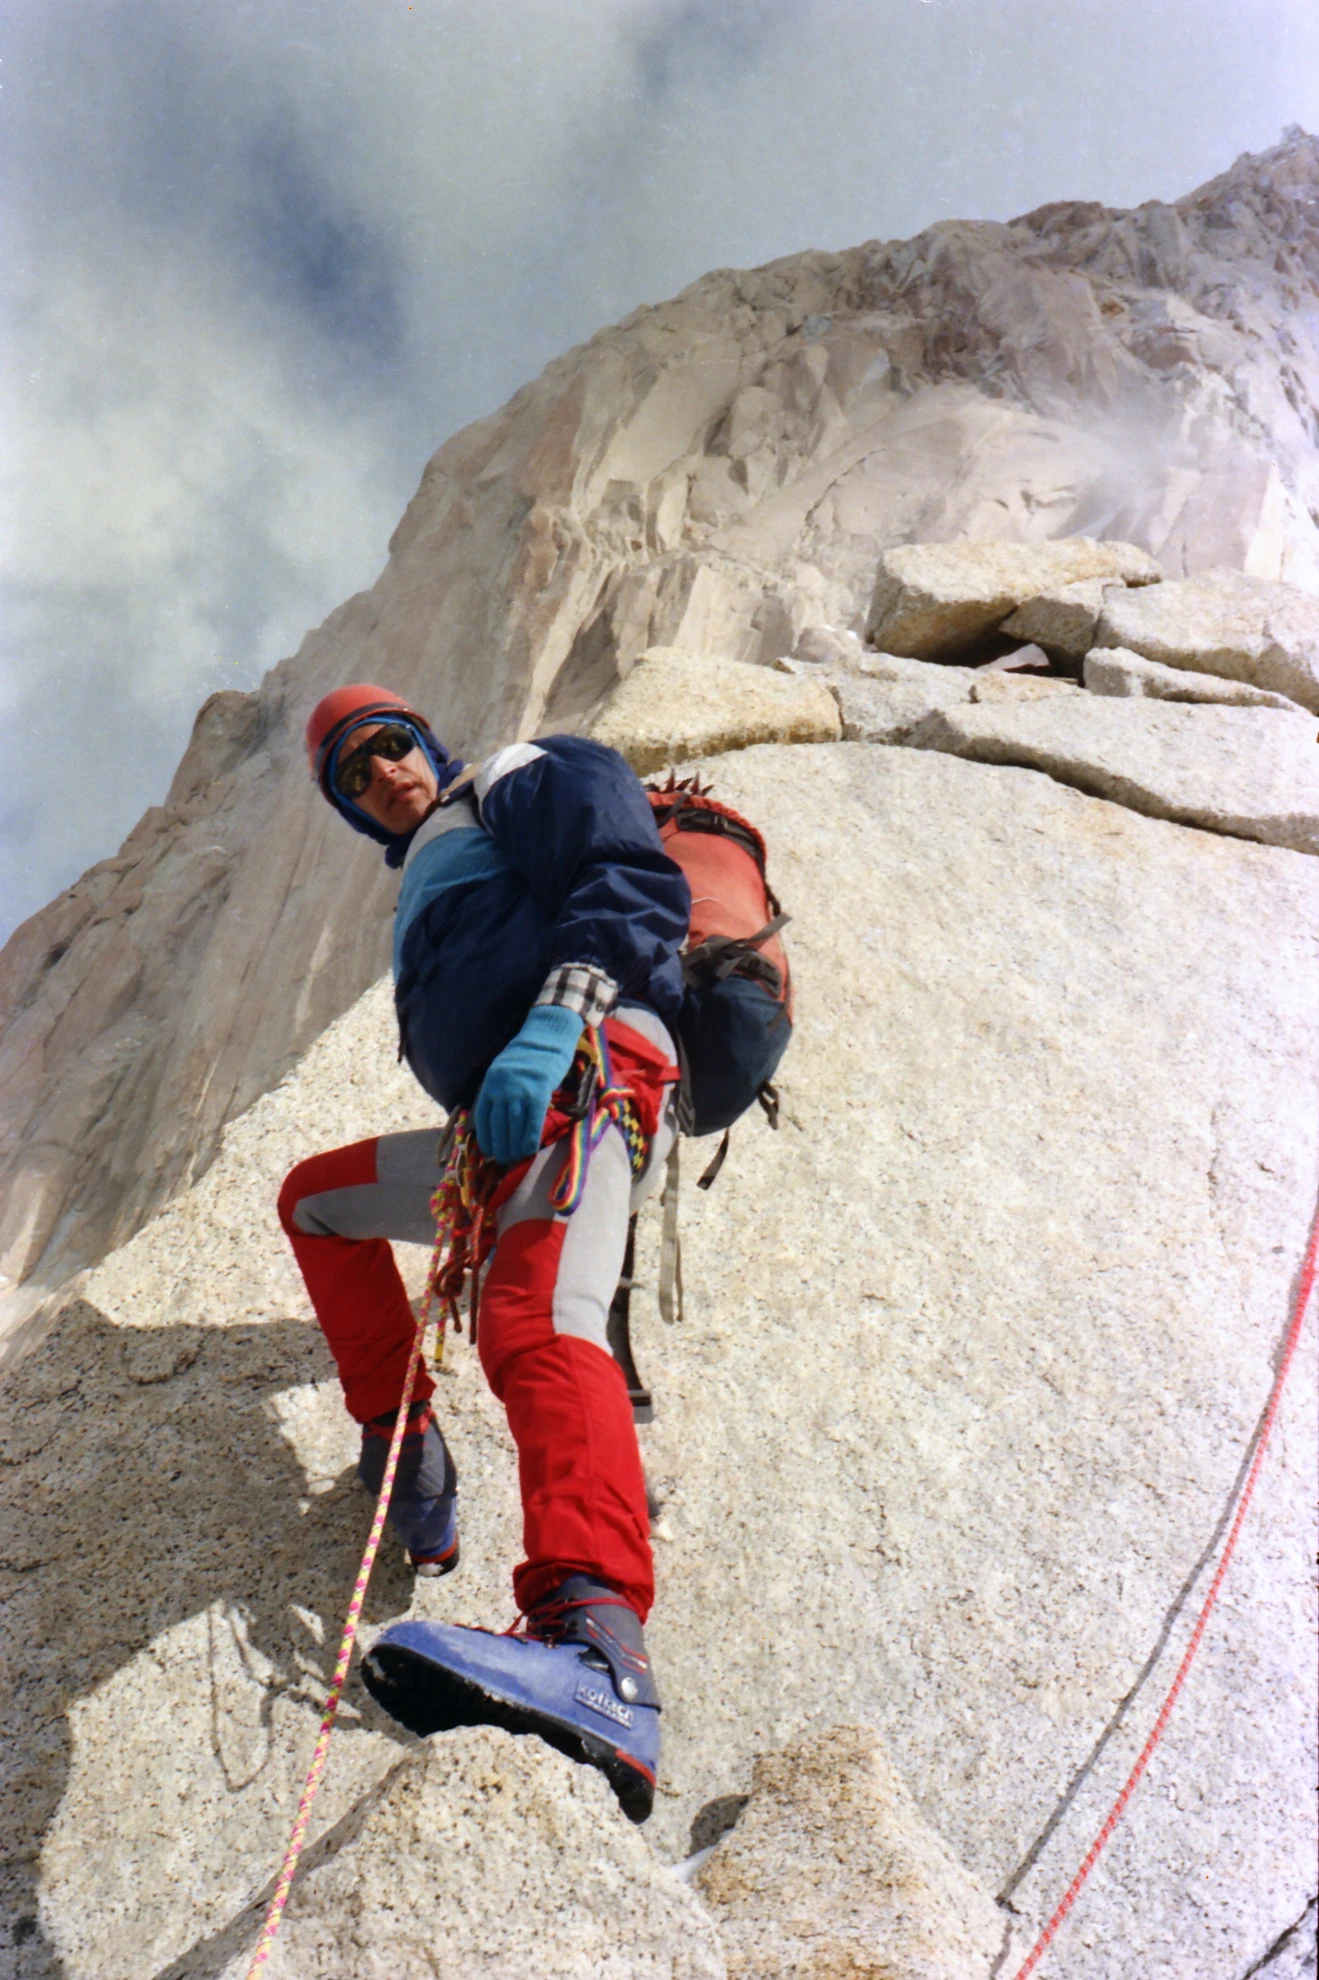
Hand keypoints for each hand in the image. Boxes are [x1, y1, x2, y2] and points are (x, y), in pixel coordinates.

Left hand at [473, 1005, 583, 1164]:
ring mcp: (520, 1090)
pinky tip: (530, 1149)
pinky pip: (532, 1121)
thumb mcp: (502, 1071)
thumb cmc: (526, 1056)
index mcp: (490, 1083)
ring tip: (514, 1158)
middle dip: (500, 1146)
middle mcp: (501, 1088)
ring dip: (513, 1146)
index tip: (488, 1151)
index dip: (485, 1137)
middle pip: (498, 1125)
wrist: (546, 1037)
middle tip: (503, 1160)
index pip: (482, 1117)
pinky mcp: (538, 1093)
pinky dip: (530, 1138)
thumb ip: (497, 1091)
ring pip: (514, 1126)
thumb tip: (494, 1120)